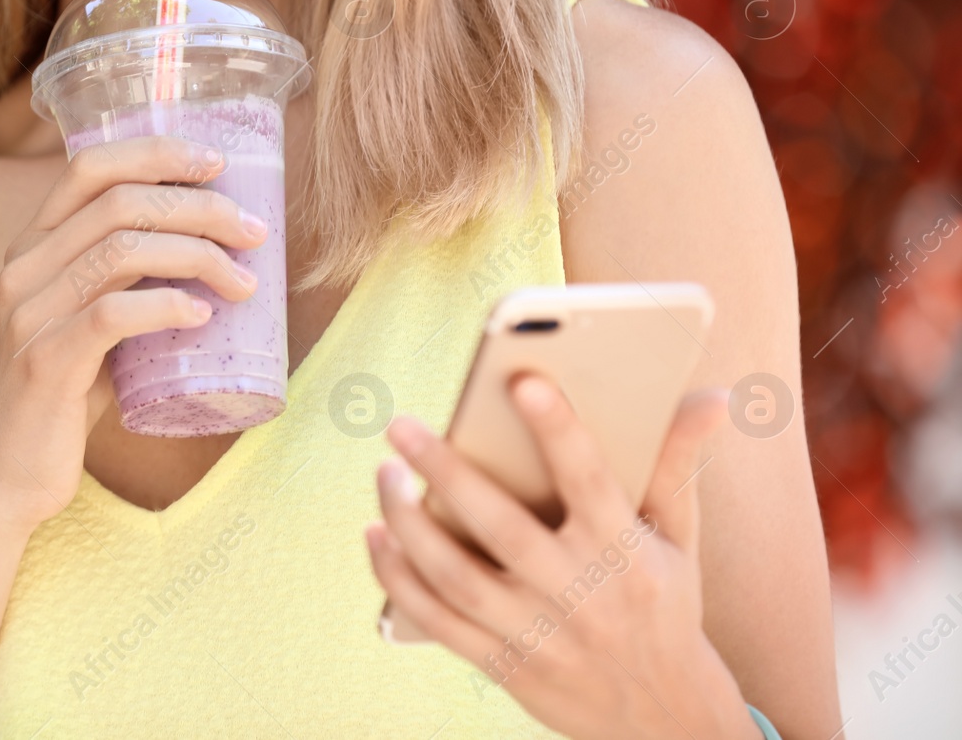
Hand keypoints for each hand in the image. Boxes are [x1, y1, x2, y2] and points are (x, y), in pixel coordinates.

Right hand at [0, 135, 265, 537]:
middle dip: (200, 207)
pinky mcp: (45, 363)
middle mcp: (24, 268)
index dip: (157, 152)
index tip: (217, 162)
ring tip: (244, 282)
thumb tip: (214, 253)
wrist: (2, 477)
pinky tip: (202, 318)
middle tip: (253, 231)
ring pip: (122, 251)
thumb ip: (126, 284)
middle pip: (121, 203)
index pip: (91, 166)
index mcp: (34, 246)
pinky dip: (166, 307)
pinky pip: (112, 315)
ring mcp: (29, 314)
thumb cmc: (61, 397)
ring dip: (198, 256)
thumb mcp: (86, 322)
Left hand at [365, 376, 758, 739]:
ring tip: (384, 472)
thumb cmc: (663, 601)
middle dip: (446, 474)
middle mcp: (578, 594)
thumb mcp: (677, 536)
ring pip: (456, 576)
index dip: (560, 431)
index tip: (523, 381)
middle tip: (401, 426)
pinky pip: (437, 619)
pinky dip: (398, 577)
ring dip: (407, 523)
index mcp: (624, 552)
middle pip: (502, 529)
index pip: (590, 482)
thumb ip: (677, 463)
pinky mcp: (503, 664)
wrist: (663, 716)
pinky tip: (376, 534)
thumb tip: (712, 399)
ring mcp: (536, 634)